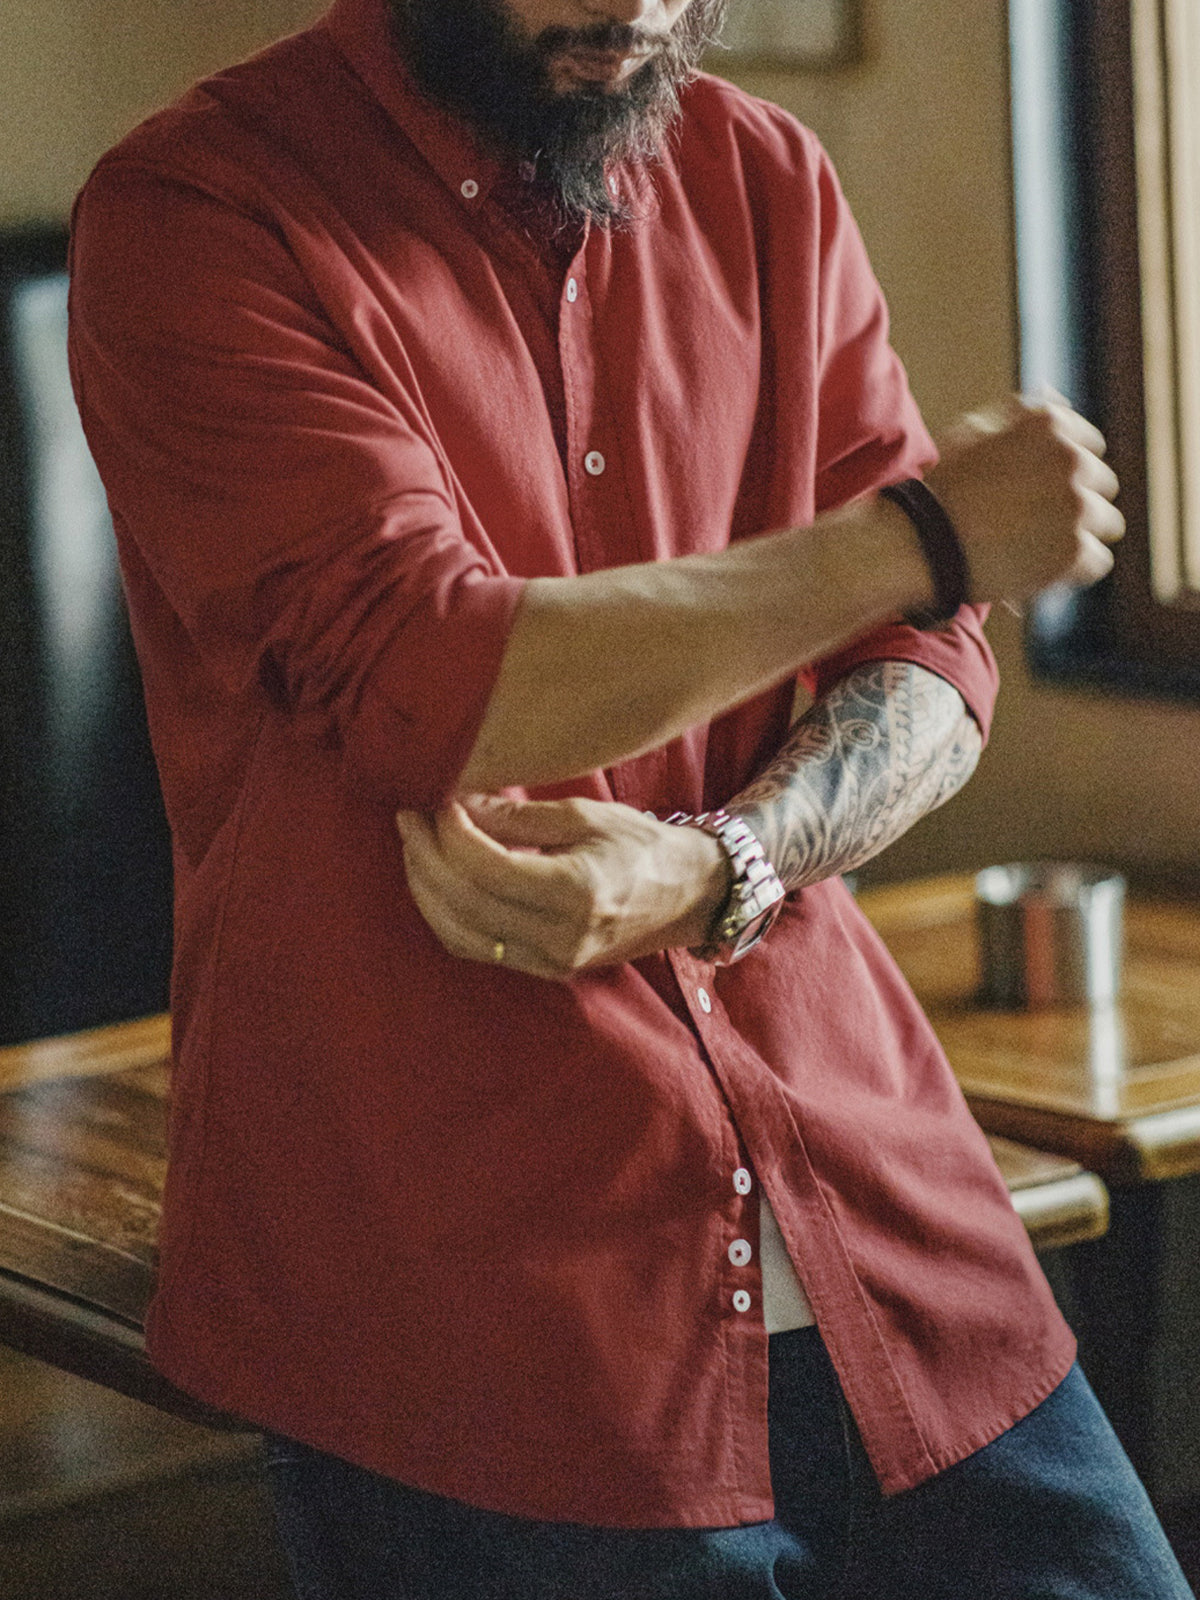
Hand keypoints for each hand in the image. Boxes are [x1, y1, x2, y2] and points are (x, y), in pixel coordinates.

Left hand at [394, 795, 728, 979]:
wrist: (689, 896)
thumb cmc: (642, 846)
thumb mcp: (586, 815)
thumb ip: (517, 815)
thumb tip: (457, 802)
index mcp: (577, 892)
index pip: (487, 867)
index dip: (450, 833)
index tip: (437, 800)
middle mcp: (561, 936)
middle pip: (465, 902)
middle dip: (425, 857)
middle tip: (410, 817)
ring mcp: (552, 960)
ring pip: (460, 934)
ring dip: (426, 890)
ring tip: (414, 847)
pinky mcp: (546, 970)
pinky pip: (478, 949)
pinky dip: (447, 916)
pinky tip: (436, 882)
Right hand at [925, 394, 1124, 602]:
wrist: (923, 543)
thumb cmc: (943, 489)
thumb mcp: (973, 431)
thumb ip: (1019, 414)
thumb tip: (1055, 396)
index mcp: (1051, 425)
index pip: (1089, 445)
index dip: (1062, 471)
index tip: (1036, 489)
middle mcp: (1073, 460)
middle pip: (1102, 484)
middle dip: (1074, 501)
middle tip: (1034, 522)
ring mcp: (1077, 507)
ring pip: (1106, 523)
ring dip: (1078, 534)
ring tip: (1038, 547)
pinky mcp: (1075, 553)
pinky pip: (1096, 562)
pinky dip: (1072, 569)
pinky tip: (1039, 567)